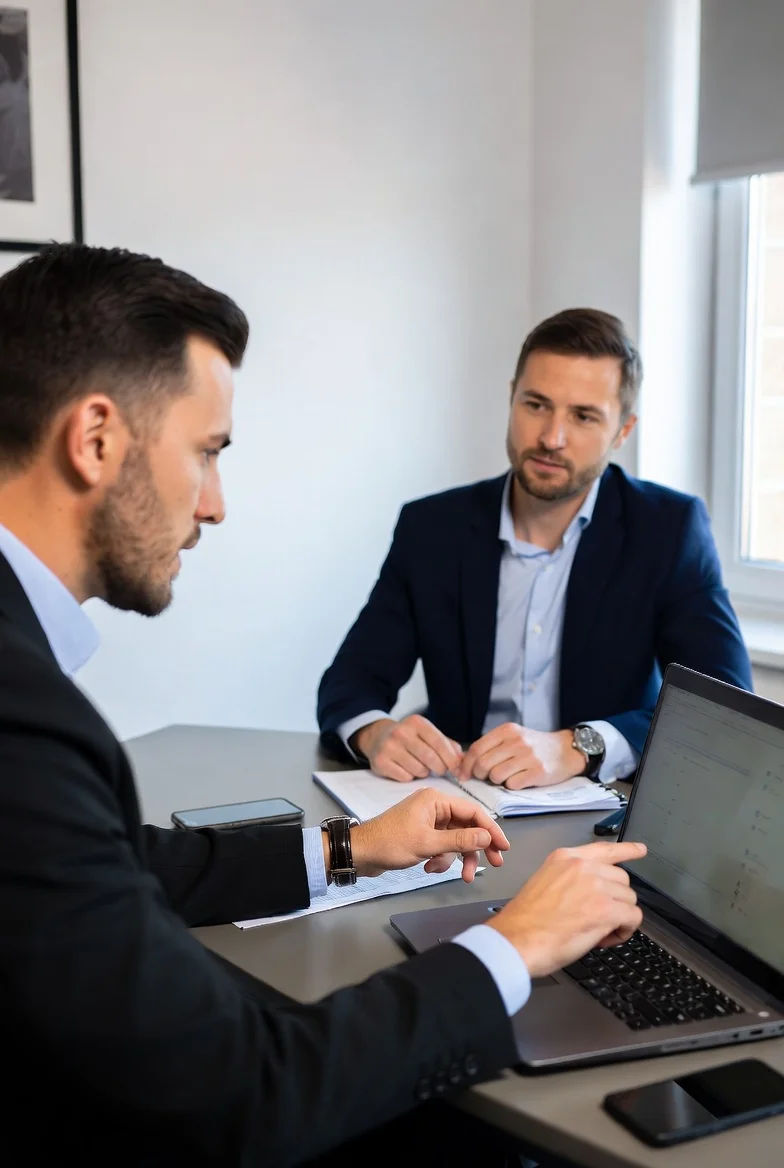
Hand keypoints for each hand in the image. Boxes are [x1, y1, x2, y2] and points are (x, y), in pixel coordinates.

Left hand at [347, 788, 509, 881]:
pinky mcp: (422, 834)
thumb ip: (459, 841)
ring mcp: (428, 821)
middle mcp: (434, 807)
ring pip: (455, 840)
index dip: (490, 829)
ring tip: (453, 874)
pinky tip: (428, 867)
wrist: (361, 853)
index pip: (473, 812)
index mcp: (436, 800)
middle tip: (494, 864)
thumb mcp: (428, 844)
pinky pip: (442, 846)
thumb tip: (487, 837)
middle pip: (466, 827)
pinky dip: (440, 859)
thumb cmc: (390, 843)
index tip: (504, 847)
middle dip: (476, 848)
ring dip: (454, 858)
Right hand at [352, 714, 462, 782]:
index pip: (439, 742)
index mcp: (416, 722)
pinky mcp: (380, 761)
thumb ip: (447, 745)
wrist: (377, 737)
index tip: (458, 769)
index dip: (451, 759)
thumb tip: (464, 760)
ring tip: (419, 765)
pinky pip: (405, 777)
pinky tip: (406, 768)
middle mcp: (401, 732)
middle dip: (440, 768)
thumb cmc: (409, 738)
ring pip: (418, 770)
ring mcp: (389, 746)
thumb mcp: (427, 734)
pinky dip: (409, 777)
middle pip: (430, 758)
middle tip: (440, 770)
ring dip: (424, 772)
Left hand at [458, 724, 583, 788]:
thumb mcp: (513, 736)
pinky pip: (512, 785)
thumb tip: (464, 763)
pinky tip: (519, 779)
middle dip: (479, 775)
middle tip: (485, 777)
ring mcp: (528, 756)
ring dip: (496, 781)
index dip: (466, 764)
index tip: (464, 774)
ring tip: (506, 776)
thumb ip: (491, 746)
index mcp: (507, 730)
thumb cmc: (534, 745)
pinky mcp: (538, 772)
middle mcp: (517, 741)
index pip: (476, 748)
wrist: (565, 750)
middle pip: (483, 764)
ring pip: (496, 776)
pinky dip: (511, 785)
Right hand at [487, 841, 646, 976]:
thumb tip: (591, 893)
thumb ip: (569, 879)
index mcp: (565, 858)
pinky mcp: (606, 910)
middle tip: (598, 918)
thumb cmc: (525, 921)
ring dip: (619, 917)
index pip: (604, 849)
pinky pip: (633, 917)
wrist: (517, 940)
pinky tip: (607, 938)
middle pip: (621, 879)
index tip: (640, 849)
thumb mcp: (543, 883)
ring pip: (629, 899)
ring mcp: (596, 886)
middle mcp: (583, 867)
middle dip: (616, 899)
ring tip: (598, 931)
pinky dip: (624, 931)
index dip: (627, 850)